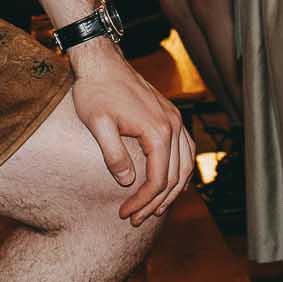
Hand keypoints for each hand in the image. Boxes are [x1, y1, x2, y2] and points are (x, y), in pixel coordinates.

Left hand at [67, 41, 193, 224]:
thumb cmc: (96, 91)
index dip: (143, 201)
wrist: (102, 62)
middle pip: (175, 176)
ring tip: (154, 209)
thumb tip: (127, 181)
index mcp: (157, 130)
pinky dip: (180, 170)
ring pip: (186, 164)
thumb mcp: (98, 125)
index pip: (158, 178)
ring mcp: (175, 119)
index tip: (125, 214)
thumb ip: (113, 155)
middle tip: (136, 219)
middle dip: (156, 202)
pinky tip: (169, 182)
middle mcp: (173, 125)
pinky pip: (185, 150)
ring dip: (172, 190)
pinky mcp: (170, 116)